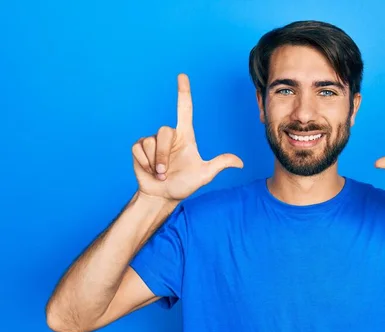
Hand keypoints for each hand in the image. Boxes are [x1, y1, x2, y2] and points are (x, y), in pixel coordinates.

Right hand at [132, 73, 242, 201]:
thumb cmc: (184, 184)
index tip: (182, 76)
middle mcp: (169, 136)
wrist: (163, 197)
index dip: (184, 93)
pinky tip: (149, 170)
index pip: (185, 110)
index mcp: (185, 137)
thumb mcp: (204, 174)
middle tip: (165, 172)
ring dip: (155, 162)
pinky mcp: (139, 148)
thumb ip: (220, 164)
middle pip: (164, 131)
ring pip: (151, 142)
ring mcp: (153, 141)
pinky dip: (144, 163)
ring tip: (159, 173)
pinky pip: (139, 149)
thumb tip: (241, 163)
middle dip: (163, 155)